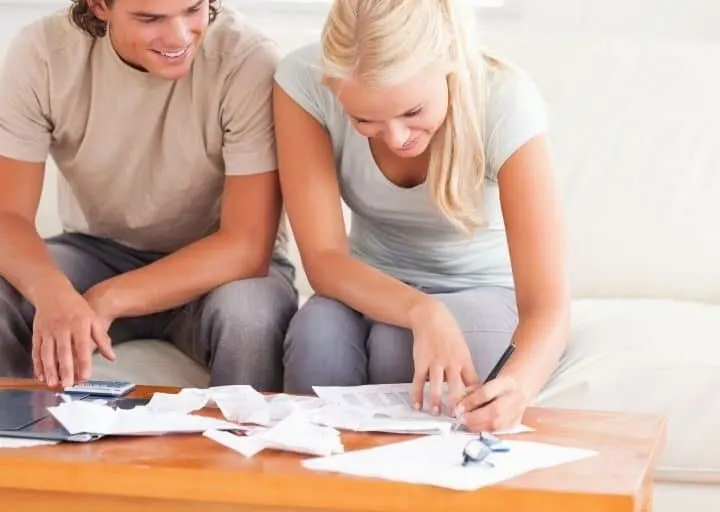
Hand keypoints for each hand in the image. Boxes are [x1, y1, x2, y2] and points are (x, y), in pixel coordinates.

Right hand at [31, 287, 114, 388]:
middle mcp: (62, 328)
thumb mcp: (93, 319)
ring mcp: (48, 331)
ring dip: (49, 370)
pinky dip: (38, 365)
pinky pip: (37, 351)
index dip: (84, 362)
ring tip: (53, 384)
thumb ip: (102, 339)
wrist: (53, 292)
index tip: (86, 377)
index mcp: (79, 325)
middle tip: (68, 386)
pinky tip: (41, 376)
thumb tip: (112, 357)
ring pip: (47, 353)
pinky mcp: (37, 333)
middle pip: (63, 352)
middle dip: (65, 370)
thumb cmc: (77, 308)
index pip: (82, 346)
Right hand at [409, 297, 478, 414]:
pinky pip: (418, 381)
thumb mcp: (463, 349)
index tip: (476, 412)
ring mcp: (435, 363)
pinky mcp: (421, 362)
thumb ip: (466, 368)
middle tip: (457, 419)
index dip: (475, 399)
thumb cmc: (449, 334)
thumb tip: (471, 388)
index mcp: (465, 361)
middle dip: (457, 406)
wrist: (431, 318)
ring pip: (436, 386)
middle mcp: (451, 363)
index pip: (474, 384)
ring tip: (436, 414)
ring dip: (436, 402)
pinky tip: (417, 405)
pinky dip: (417, 394)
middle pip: (456, 388)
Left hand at [454, 375, 527, 432]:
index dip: (471, 402)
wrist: (517, 390)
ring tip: (466, 424)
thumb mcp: (483, 383)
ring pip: (498, 424)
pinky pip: (499, 432)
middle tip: (461, 419)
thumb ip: (471, 392)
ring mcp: (517, 412)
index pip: (487, 393)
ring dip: (478, 427)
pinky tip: (476, 428)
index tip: (459, 407)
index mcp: (505, 383)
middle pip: (495, 411)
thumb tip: (457, 405)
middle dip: (474, 418)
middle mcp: (514, 398)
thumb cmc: (497, 386)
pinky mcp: (515, 424)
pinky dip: (485, 431)